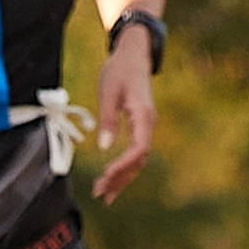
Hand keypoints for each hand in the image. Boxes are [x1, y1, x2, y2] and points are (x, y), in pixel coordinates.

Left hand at [92, 30, 155, 204]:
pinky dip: (123, 167)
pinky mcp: (140, 126)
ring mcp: (146, 126)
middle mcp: (149, 123)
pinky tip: (111, 179)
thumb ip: (107, 120)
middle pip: (139, 159)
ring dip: (121, 177)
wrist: (133, 54)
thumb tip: (104, 147)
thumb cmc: (119, 70)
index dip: (124, 165)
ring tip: (103, 194)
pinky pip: (135, 152)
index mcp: (143, 115)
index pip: (139, 148)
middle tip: (100, 194)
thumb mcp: (108, 92)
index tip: (107, 175)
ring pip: (138, 159)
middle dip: (120, 178)